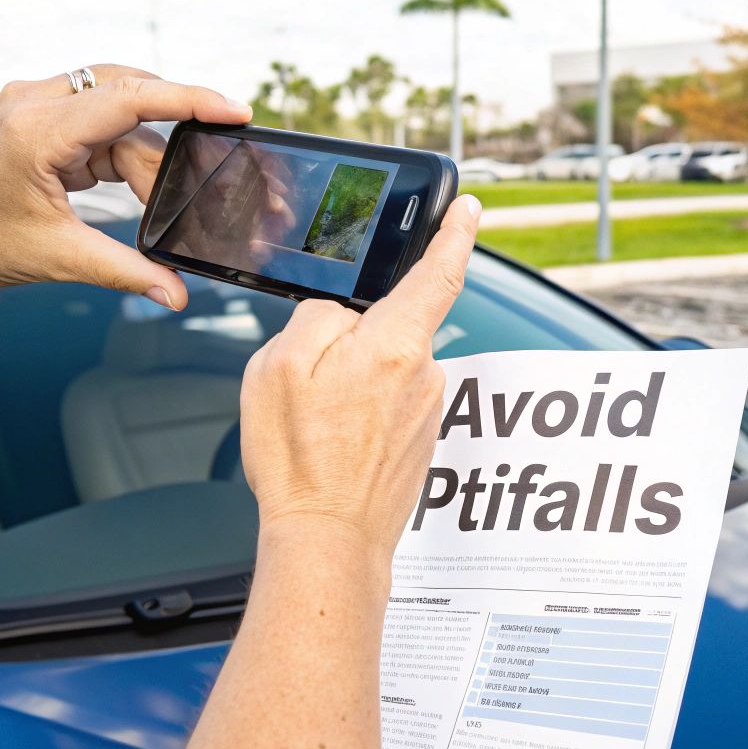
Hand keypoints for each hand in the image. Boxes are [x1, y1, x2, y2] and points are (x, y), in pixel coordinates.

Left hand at [0, 64, 251, 309]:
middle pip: (133, 104)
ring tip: (151, 207)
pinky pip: (107, 122)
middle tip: (182, 201)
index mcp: (38, 130)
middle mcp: (37, 102)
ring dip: (144, 161)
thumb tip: (178, 295)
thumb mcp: (60, 259)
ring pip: (124, 115)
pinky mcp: (45, 115)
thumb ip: (125, 272)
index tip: (235, 110)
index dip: (189, 100)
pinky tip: (135, 190)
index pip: (129, 98)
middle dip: (165, 153)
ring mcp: (39, 103)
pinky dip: (127, 156)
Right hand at [239, 196, 481, 562]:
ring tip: (316, 426)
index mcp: (395, 345)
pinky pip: (387, 406)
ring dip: (351, 383)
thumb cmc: (300, 460)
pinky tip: (332, 444)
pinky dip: (358, 415)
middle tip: (310, 385)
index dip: (455, 233)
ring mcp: (426, 411)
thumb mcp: (279, 367)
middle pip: (391, 326)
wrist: (328, 540)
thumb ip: (318, 319)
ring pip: (385, 368)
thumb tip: (342, 314)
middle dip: (351, 340)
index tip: (468, 207)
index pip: (439, 272)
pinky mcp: (420, 441)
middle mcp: (424, 375)